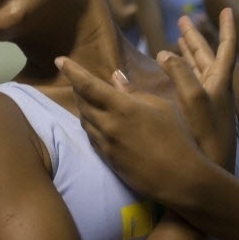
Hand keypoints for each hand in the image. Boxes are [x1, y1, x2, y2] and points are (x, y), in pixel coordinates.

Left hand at [59, 58, 201, 204]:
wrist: (179, 179)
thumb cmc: (177, 137)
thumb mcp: (161, 107)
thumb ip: (134, 92)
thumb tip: (116, 77)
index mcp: (122, 107)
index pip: (88, 85)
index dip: (72, 71)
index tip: (59, 60)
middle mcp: (108, 125)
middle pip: (82, 102)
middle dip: (77, 88)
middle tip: (76, 78)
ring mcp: (106, 144)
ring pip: (84, 120)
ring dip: (82, 106)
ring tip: (85, 96)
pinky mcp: (108, 159)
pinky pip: (91, 137)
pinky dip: (89, 124)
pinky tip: (95, 121)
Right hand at [173, 9, 237, 169]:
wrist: (216, 171)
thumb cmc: (207, 136)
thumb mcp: (194, 99)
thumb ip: (180, 73)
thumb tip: (165, 52)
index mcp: (220, 82)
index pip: (227, 48)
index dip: (227, 28)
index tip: (226, 9)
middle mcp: (217, 89)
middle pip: (207, 56)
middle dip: (194, 37)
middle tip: (182, 20)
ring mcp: (209, 102)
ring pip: (199, 69)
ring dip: (187, 53)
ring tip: (175, 40)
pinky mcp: (200, 114)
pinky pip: (191, 82)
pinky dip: (181, 71)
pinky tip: (170, 73)